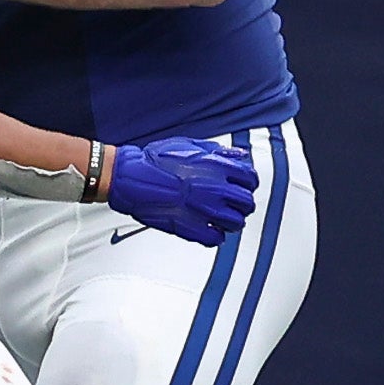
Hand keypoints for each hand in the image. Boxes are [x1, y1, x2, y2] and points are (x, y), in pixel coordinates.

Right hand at [106, 138, 258, 246]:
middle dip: (242, 204)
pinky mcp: (192, 229)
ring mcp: (205, 211)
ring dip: (231, 221)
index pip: (251, 179)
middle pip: (247, 203)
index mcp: (218, 167)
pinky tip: (208, 228)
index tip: (242, 186)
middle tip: (233, 204)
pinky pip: (216, 239)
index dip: (248, 183)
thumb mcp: (190, 145)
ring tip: (221, 218)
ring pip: (236, 223)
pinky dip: (215, 235)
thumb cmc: (155, 160)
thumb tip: (239, 156)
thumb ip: (219, 152)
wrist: (132, 177)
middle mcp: (216, 189)